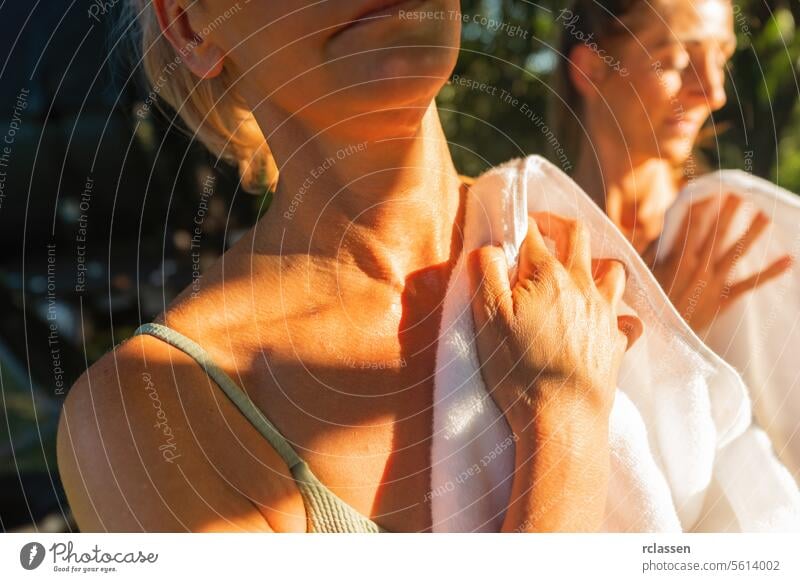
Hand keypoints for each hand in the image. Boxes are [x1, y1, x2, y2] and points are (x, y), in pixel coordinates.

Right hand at [467, 212, 642, 435]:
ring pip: (611, 268)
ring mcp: (604, 312)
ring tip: (577, 269)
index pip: (533, 233)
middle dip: (557, 223)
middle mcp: (582, 285)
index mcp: (548, 276)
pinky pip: (628, 316)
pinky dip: (618, 311)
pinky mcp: (616, 341)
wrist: (563, 418)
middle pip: (577, 235)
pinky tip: (605, 318)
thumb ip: (485, 273)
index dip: (519, 224)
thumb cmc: (519, 370)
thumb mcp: (487, 319)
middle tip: (541, 228)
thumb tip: (490, 246)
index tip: (509, 227)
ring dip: (594, 261)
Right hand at [644, 194, 792, 333]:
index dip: (703, 206)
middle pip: (717, 233)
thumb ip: (652, 250)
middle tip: (742, 193)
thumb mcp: (642, 273)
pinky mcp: (724, 298)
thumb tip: (662, 230)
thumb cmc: (647, 304)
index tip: (713, 190)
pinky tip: (788, 260)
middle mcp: (698, 267)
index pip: (693, 225)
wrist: (658, 336)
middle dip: (729, 212)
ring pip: (736, 252)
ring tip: (766, 215)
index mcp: (677, 259)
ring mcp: (713, 283)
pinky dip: (769, 272)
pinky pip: (750, 284)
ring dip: (752, 233)